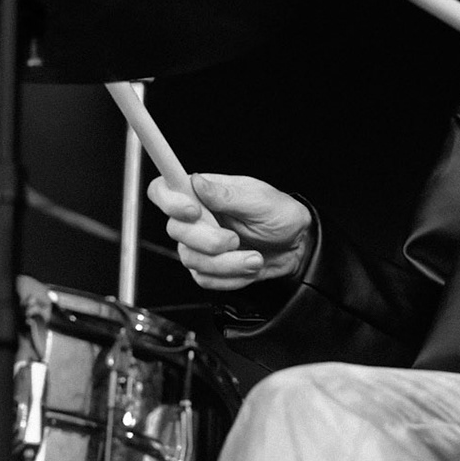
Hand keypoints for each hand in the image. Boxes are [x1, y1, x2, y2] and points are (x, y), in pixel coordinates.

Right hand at [147, 172, 312, 290]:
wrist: (297, 246)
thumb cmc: (280, 215)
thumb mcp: (260, 200)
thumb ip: (226, 194)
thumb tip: (196, 181)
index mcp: (203, 193)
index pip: (163, 190)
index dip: (169, 202)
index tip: (194, 212)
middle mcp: (196, 217)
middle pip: (175, 231)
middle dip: (209, 241)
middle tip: (236, 239)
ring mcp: (199, 245)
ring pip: (191, 259)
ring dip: (227, 263)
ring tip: (253, 257)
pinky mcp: (208, 268)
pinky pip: (205, 279)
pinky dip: (231, 277)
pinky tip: (247, 267)